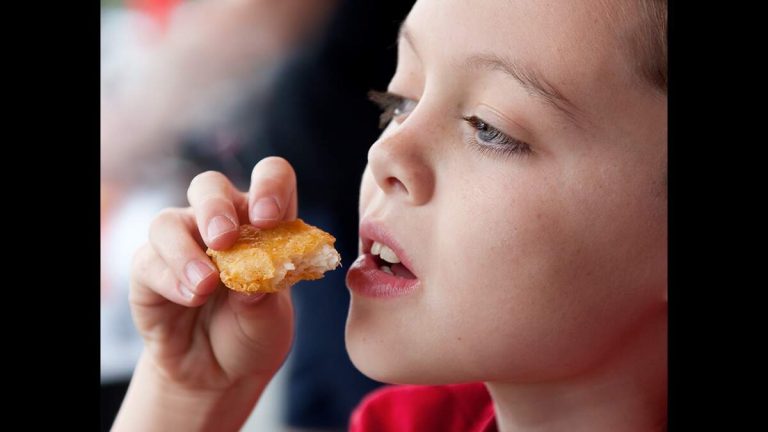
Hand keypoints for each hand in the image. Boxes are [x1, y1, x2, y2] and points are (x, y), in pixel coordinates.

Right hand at [129, 157, 297, 391]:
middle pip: (209, 186)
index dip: (269, 185)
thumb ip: (264, 296)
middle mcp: (220, 221)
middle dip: (214, 208)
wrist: (219, 374)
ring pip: (169, 221)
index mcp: (263, 220)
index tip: (268, 216)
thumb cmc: (253, 332)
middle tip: (224, 239)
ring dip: (185, 252)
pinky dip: (170, 279)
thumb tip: (250, 277)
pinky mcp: (149, 269)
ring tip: (206, 286)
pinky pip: (149, 260)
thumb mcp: (271, 319)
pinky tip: (191, 299)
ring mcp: (182, 241)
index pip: (270, 176)